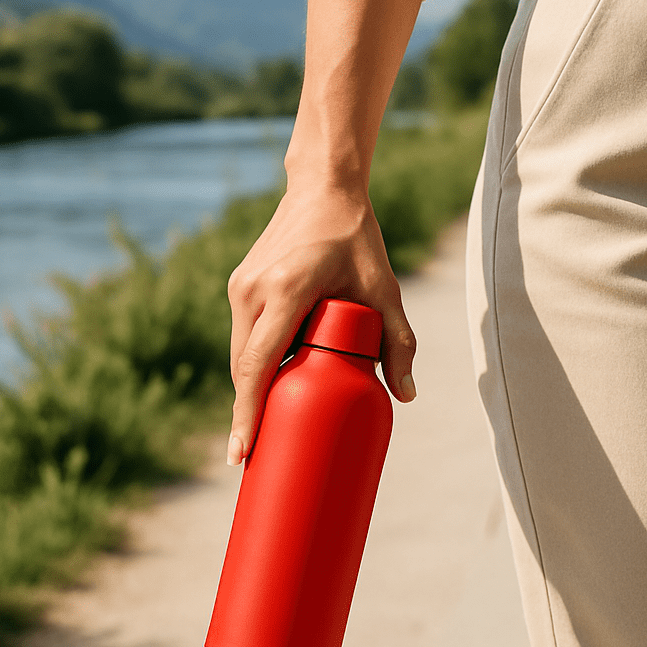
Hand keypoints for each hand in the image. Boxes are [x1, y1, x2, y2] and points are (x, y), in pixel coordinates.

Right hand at [226, 181, 416, 464]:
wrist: (323, 190)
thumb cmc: (356, 239)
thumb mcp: (383, 289)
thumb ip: (398, 341)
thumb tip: (406, 397)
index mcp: (284, 291)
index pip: (258, 366)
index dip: (247, 415)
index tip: (241, 454)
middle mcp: (253, 291)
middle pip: (244, 368)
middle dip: (246, 413)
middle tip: (256, 456)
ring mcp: (241, 286)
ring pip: (240, 353)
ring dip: (249, 389)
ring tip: (259, 429)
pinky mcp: (240, 284)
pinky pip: (244, 334)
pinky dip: (253, 363)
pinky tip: (264, 386)